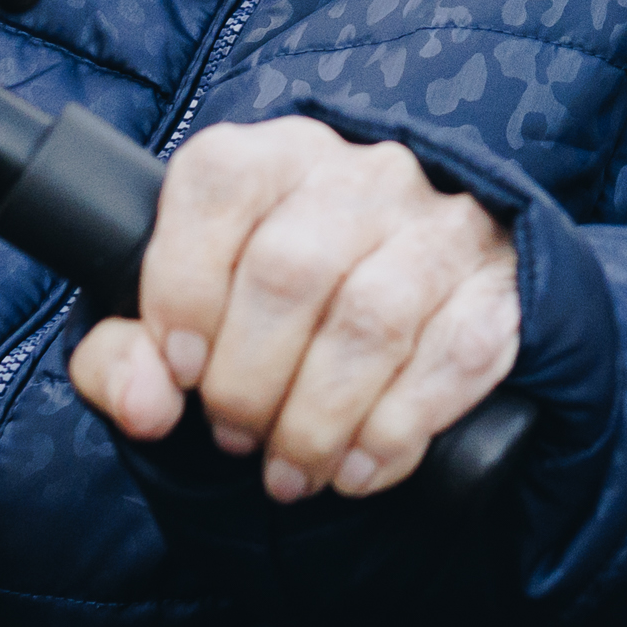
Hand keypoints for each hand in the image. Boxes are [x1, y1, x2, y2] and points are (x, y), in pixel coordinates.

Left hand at [66, 115, 515, 499]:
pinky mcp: (501, 290)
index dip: (185, 287)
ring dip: (317, 419)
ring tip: (291, 469)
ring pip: (371, 319)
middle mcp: (367, 174)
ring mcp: (445, 226)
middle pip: (291, 269)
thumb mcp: (185, 329)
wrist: (419, 327)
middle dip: (249, 380)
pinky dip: (395, 431)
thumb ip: (125, 359)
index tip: (182, 369)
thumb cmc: (274, 326)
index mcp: (276, 157)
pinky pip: (452, 359)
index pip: (220, 185)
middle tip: (237, 437)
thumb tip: (143, 405)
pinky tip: (359, 468)